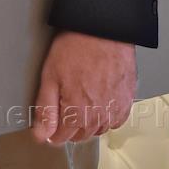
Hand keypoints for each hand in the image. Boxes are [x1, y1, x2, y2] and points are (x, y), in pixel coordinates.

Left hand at [31, 29, 135, 143]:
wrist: (104, 30)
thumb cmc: (77, 47)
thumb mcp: (50, 76)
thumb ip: (45, 110)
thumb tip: (40, 135)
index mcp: (77, 113)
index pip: (60, 138)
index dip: (51, 129)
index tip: (50, 118)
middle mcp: (99, 117)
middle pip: (79, 136)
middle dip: (68, 125)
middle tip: (64, 102)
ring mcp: (115, 111)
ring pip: (97, 129)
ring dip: (87, 122)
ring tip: (81, 98)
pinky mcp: (127, 102)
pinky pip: (114, 121)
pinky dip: (105, 116)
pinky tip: (98, 100)